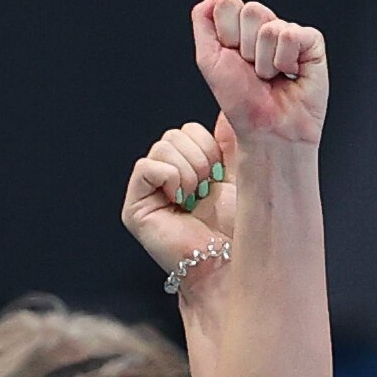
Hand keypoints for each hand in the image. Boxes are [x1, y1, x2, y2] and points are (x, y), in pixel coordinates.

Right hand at [121, 119, 238, 286]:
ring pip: (161, 148)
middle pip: (173, 135)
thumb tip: (225, 113)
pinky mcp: (135, 208)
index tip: (219, 175)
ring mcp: (148, 194)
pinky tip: (180, 202)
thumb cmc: (239, 231)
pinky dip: (169, 179)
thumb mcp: (241, 173)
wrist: (231, 264)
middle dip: (198, 158)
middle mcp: (166, 181)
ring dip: (187, 171)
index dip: (208, 146)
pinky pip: (147, 167)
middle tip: (206, 190)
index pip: (188, 131)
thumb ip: (231, 141)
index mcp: (189, 171)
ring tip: (195, 199)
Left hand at [192, 0, 327, 146]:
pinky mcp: (312, 42)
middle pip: (250, 10)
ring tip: (270, 77)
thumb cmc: (241, 102)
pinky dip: (285, 60)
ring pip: (269, 26)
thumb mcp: (207, 57)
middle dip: (246, 48)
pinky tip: (289, 74)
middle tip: (253, 72)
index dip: (226, 36)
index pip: (228, 5)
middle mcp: (266, 26)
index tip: (233, 60)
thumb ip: (205, 15)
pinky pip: (291, 35)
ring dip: (264, 60)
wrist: (266, 131)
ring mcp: (289, 32)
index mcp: (241, 27)